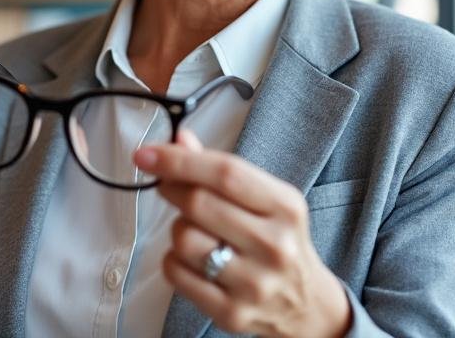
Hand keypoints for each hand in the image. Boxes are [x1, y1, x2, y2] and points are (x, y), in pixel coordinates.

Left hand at [134, 130, 352, 337]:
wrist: (307, 305)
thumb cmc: (279, 241)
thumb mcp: (267, 200)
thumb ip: (222, 170)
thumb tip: (179, 141)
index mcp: (286, 207)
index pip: (225, 173)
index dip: (180, 160)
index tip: (147, 154)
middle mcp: (275, 245)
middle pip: (199, 204)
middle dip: (171, 188)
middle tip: (169, 187)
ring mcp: (254, 283)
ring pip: (183, 239)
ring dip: (177, 228)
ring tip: (194, 231)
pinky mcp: (232, 313)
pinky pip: (176, 273)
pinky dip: (173, 259)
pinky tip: (191, 258)